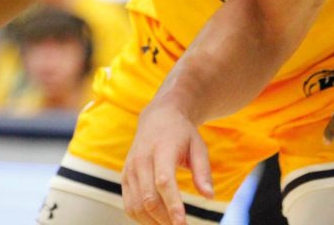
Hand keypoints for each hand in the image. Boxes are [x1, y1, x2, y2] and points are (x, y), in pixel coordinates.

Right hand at [123, 102, 213, 224]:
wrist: (158, 118)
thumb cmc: (182, 134)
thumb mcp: (198, 146)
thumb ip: (203, 170)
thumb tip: (209, 196)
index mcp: (161, 149)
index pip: (163, 181)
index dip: (172, 204)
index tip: (182, 223)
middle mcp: (141, 160)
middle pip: (148, 198)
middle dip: (165, 219)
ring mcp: (129, 169)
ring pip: (136, 206)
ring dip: (153, 222)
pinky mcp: (124, 178)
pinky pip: (129, 205)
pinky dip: (142, 219)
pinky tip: (158, 221)